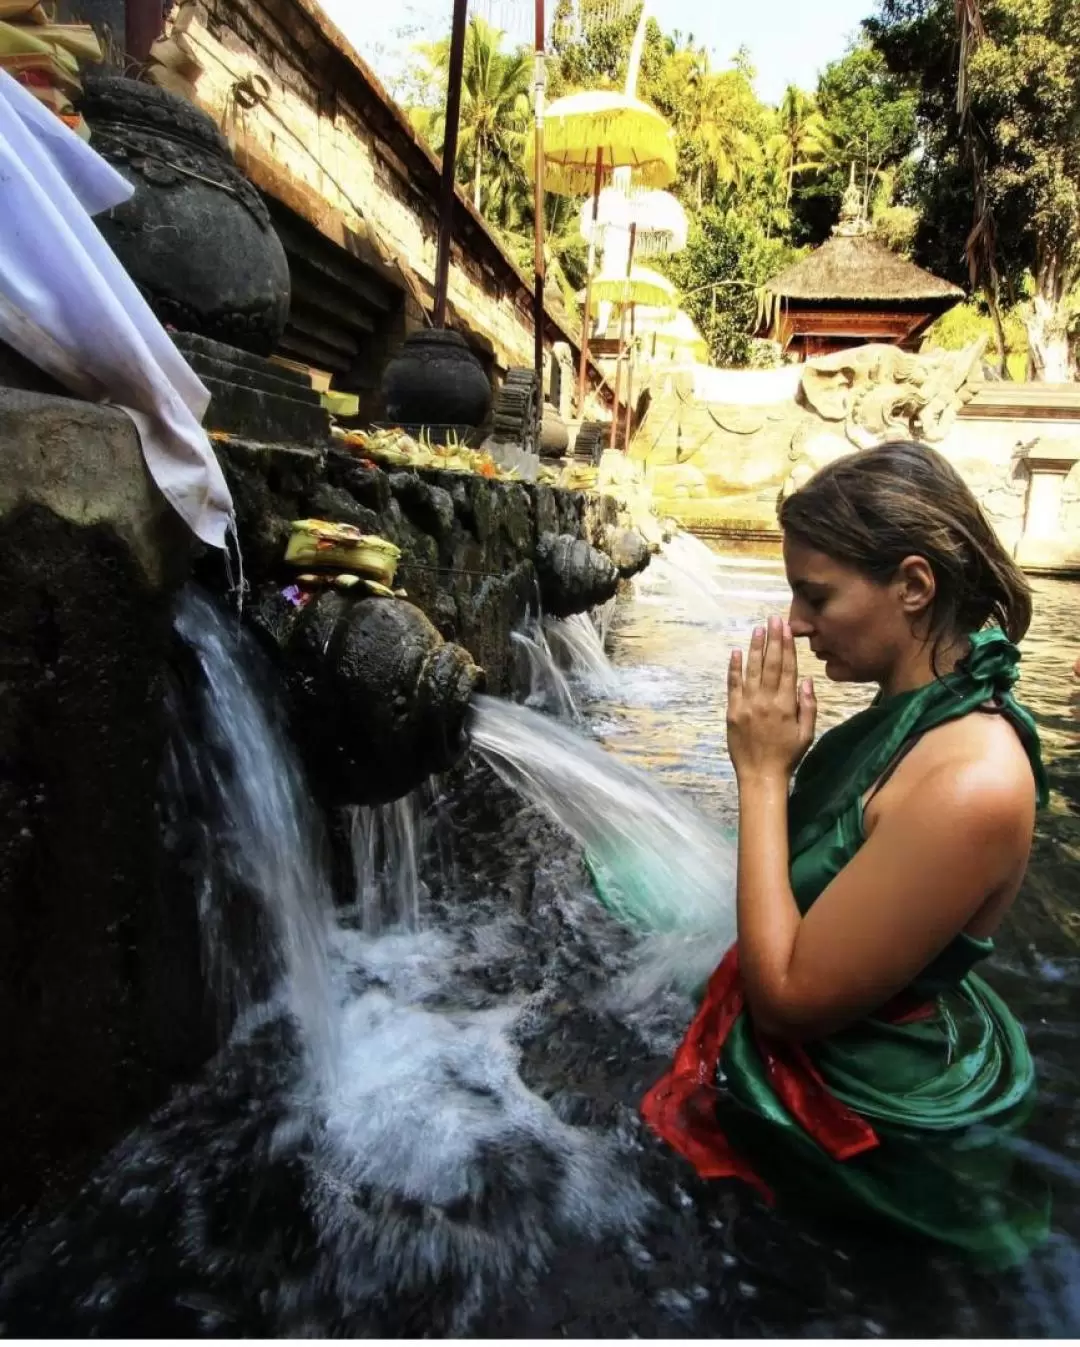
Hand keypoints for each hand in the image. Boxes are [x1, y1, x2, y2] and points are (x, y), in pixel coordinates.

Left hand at [727, 616, 815, 783]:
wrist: (760, 775)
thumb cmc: (788, 755)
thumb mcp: (807, 733)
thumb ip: (808, 706)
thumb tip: (807, 680)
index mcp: (786, 705)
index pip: (788, 669)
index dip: (788, 647)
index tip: (787, 629)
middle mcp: (766, 701)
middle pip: (771, 664)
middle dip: (773, 640)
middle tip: (773, 619)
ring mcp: (748, 705)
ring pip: (752, 670)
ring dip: (755, 648)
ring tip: (758, 629)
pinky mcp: (733, 712)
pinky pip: (733, 685)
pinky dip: (734, 668)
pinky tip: (736, 652)